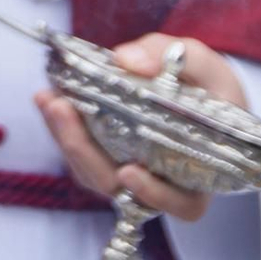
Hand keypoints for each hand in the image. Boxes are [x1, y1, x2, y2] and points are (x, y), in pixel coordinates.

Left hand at [35, 34, 248, 222]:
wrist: (205, 88)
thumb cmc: (212, 85)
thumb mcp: (203, 64)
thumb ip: (168, 55)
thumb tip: (125, 59)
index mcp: (202, 174)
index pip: (183, 204)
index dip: (154, 194)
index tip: (129, 173)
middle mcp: (166, 184)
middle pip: (122, 190)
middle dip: (85, 153)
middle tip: (61, 109)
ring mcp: (135, 174)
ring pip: (97, 175)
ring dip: (68, 140)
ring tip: (48, 100)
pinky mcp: (112, 158)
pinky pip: (86, 157)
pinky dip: (65, 131)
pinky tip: (49, 100)